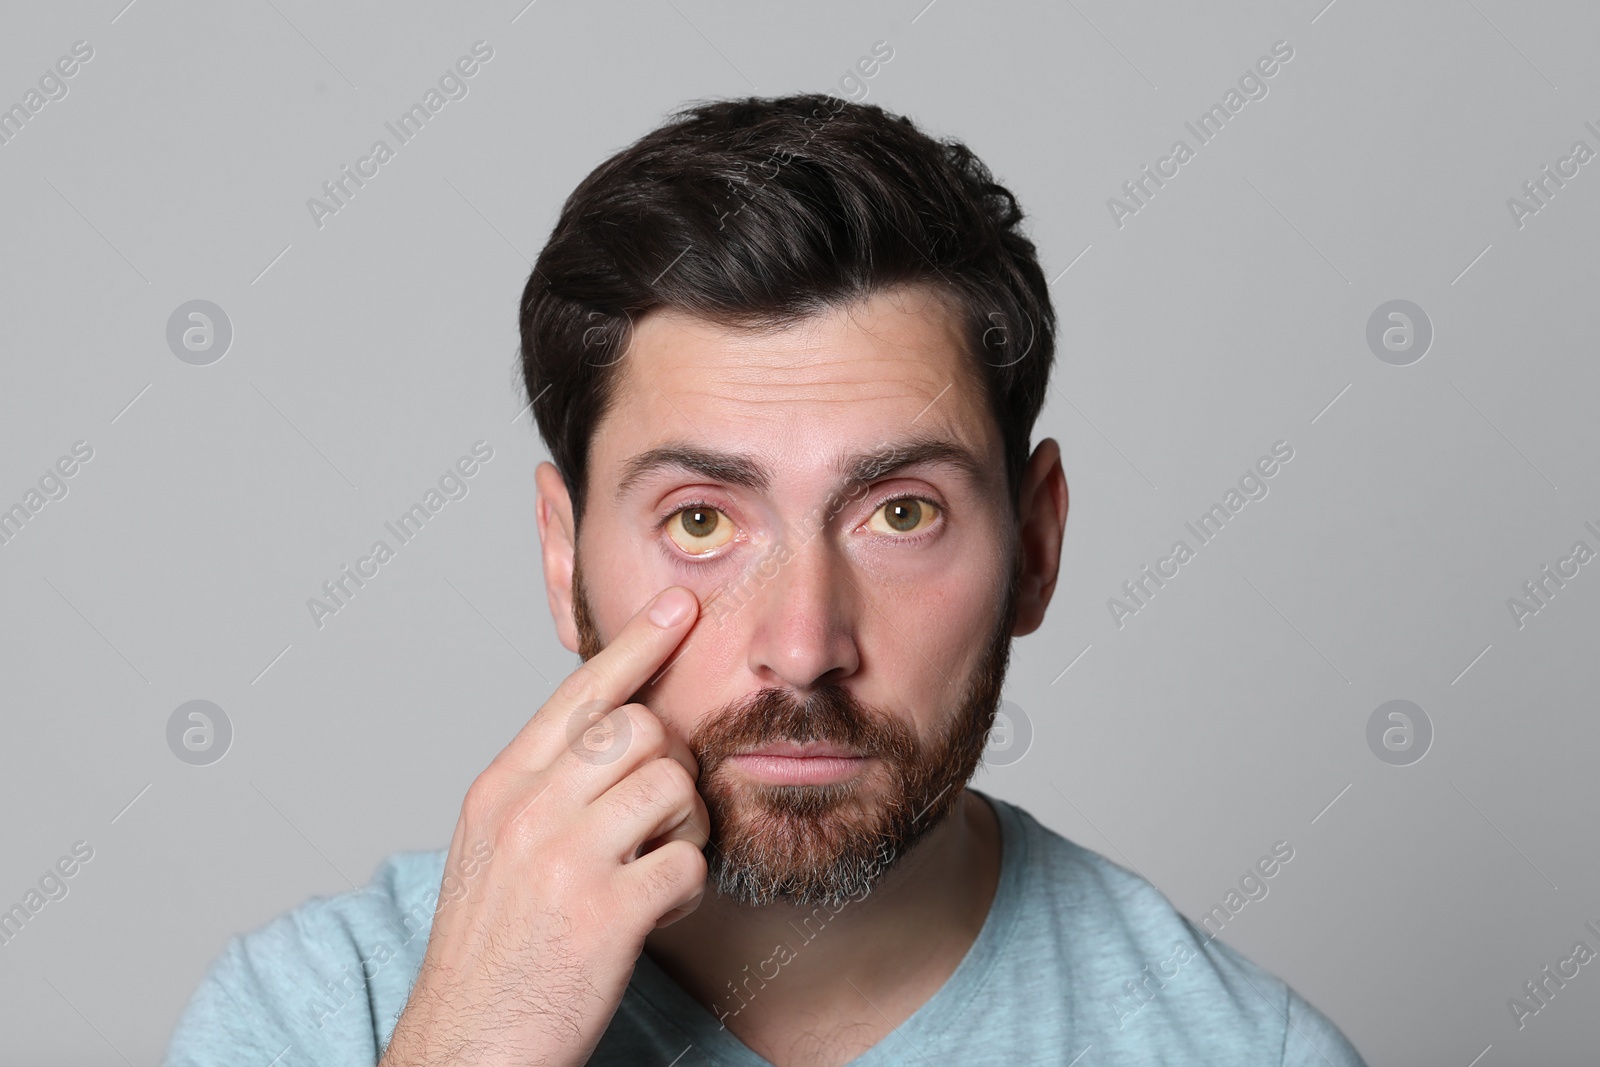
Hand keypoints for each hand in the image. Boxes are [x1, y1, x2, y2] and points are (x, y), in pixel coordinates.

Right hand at [381, 586, 708, 1066]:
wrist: (467, 1050)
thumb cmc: (492, 952)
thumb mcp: (493, 850)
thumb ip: (544, 787)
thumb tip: (616, 735)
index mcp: (500, 789)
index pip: (579, 693)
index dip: (637, 645)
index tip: (681, 607)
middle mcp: (527, 810)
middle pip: (641, 729)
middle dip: (671, 766)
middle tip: (658, 817)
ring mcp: (565, 859)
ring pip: (673, 786)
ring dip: (683, 831)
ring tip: (652, 869)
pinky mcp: (605, 913)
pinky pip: (689, 864)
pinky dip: (687, 890)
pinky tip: (654, 914)